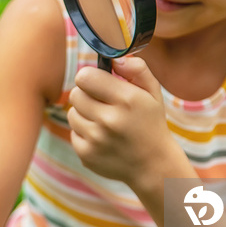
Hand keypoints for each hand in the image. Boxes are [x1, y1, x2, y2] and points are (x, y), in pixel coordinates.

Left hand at [66, 56, 175, 182]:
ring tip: (103, 121)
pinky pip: (73, 133)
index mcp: (127, 99)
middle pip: (76, 94)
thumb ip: (137, 69)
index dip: (90, 77)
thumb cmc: (150, 123)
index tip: (98, 83)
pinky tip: (101, 137)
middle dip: (87, 95)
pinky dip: (84, 133)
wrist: (154, 166)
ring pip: (72, 113)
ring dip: (84, 114)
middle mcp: (110, 120)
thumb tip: (116, 60)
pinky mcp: (87, 155)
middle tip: (102, 103)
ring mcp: (97, 139)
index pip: (85, 77)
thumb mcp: (153, 92)